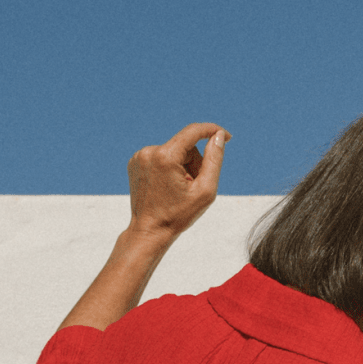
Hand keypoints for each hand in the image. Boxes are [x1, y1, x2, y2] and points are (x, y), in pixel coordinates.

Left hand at [127, 122, 229, 242]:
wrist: (149, 232)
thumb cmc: (177, 216)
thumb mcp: (204, 192)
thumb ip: (214, 161)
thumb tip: (218, 136)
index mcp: (165, 157)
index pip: (193, 132)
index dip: (212, 131)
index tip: (226, 136)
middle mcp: (150, 152)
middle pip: (184, 145)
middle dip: (194, 163)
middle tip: (194, 187)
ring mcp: (140, 156)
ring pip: (173, 151)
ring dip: (182, 166)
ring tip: (179, 190)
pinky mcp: (136, 162)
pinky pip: (161, 157)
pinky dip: (169, 168)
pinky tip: (168, 187)